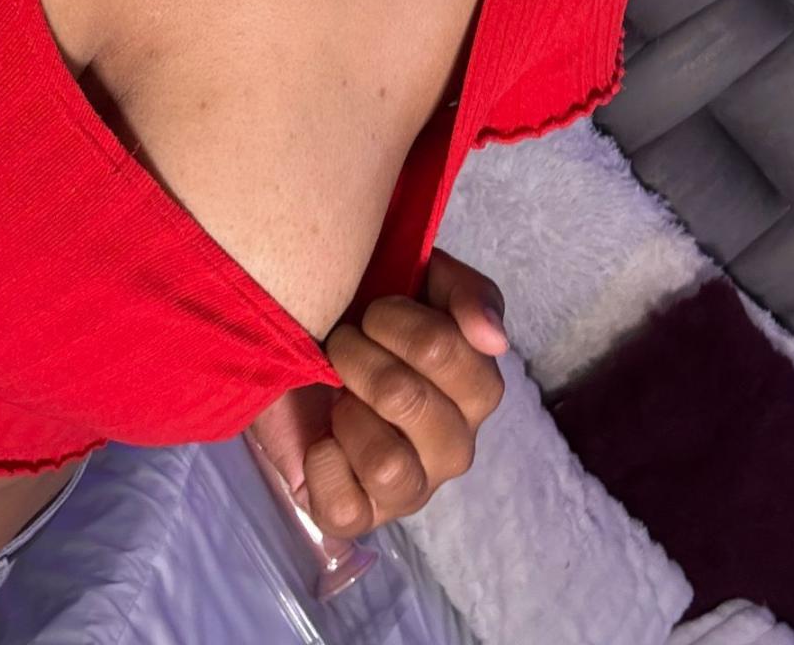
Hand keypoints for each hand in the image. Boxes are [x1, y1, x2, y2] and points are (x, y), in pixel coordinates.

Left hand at [301, 248, 507, 537]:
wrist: (299, 348)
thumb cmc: (370, 311)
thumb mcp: (424, 278)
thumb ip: (468, 293)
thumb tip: (494, 339)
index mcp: (476, 390)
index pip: (446, 351)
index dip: (397, 323)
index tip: (372, 311)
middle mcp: (455, 445)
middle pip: (407, 400)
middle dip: (359, 360)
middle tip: (342, 345)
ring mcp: (412, 488)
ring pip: (387, 464)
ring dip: (346, 414)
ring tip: (336, 395)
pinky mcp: (362, 517)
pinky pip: (346, 511)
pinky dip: (323, 469)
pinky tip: (321, 440)